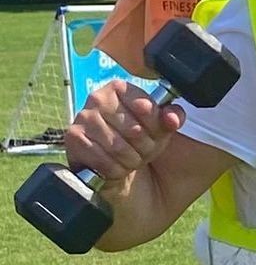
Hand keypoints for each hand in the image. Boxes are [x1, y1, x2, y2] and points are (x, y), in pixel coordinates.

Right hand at [63, 79, 185, 187]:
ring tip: (129, 159)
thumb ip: (173, 118)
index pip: (146, 107)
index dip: (155, 128)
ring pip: (118, 147)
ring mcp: (83, 118)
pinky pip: (103, 160)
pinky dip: (115, 170)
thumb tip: (172, 118)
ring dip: (130, 161)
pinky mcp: (74, 140)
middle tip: (141, 151)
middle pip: (134, 129)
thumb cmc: (141, 145)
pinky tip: (115, 168)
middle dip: (144, 148)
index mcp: (120, 88)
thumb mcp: (164, 130)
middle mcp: (98, 98)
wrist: (122, 175)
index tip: (154, 134)